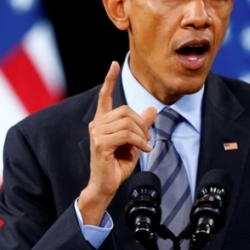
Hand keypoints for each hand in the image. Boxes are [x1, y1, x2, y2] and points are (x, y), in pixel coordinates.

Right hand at [79, 61, 156, 224]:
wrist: (107, 185)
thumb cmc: (117, 165)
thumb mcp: (134, 142)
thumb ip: (141, 125)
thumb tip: (152, 109)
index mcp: (103, 121)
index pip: (105, 96)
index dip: (109, 79)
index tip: (114, 64)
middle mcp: (97, 124)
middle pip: (126, 110)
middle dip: (141, 124)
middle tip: (147, 139)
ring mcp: (97, 132)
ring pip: (128, 122)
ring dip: (142, 135)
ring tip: (145, 146)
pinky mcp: (100, 142)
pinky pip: (126, 134)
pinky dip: (139, 142)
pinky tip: (143, 150)